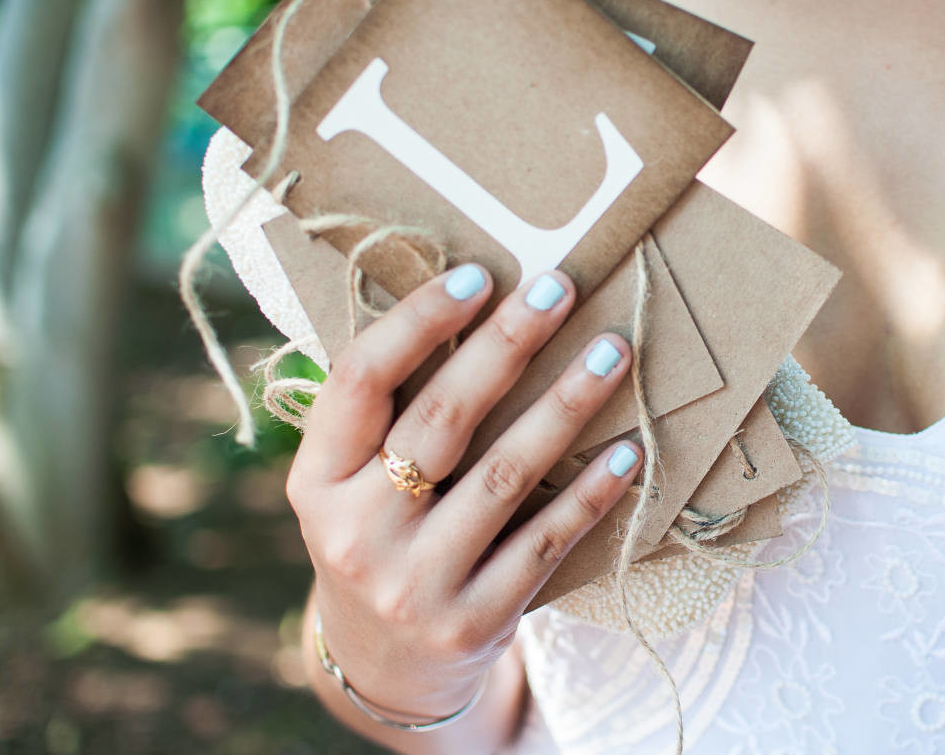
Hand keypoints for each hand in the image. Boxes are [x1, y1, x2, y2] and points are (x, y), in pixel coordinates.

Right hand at [287, 264, 640, 718]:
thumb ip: (386, 416)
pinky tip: (628, 449)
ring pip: (504, 474)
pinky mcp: (476, 621)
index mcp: (316, 482)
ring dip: (565, 406)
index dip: (418, 321)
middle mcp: (355, 533)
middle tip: (560, 286)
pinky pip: (545, 541)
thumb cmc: (378, 540)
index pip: (359, 380)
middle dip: (506, 344)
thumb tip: (473, 304)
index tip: (478, 274)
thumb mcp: (348, 486)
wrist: (386, 670)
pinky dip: (590, 491)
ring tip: (611, 352)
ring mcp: (415, 584)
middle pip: (440, 418)